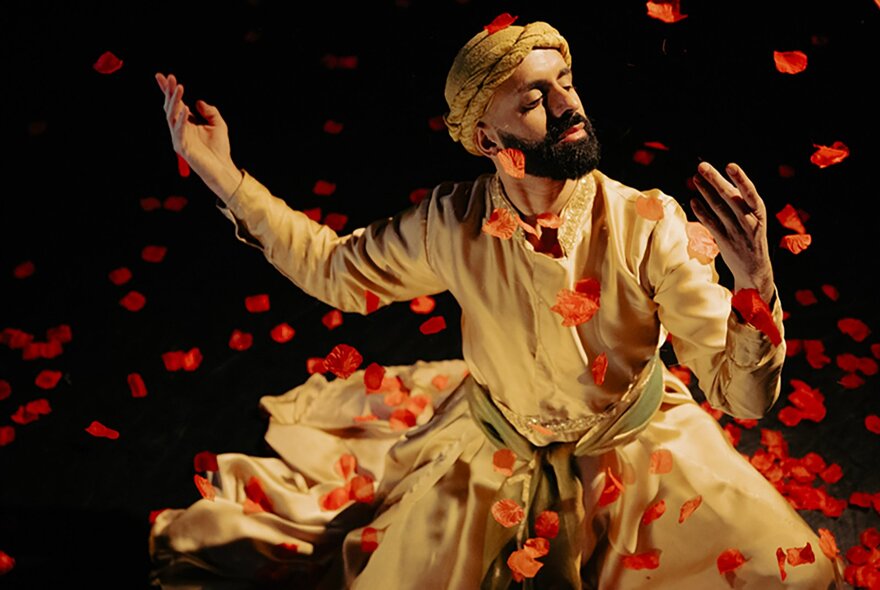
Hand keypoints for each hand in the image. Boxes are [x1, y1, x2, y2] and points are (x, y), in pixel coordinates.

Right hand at [155, 72, 242, 199]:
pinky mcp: (182, 147)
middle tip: (170, 78)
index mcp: (187, 122)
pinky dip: (181, 120)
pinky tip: (185, 110)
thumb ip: (209, 111)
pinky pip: (179, 132)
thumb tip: (197, 102)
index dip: (169, 90)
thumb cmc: (219, 148)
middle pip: (171, 107)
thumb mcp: (218, 123)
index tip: (165, 76)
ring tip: (179, 88)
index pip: (176, 103)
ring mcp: (179, 137)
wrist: (222, 167)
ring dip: (175, 101)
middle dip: (170, 92)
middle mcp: (180, 128)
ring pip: (172, 116)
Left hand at [690, 162, 774, 302]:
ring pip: (718, 207)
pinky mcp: (724, 241)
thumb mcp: (755, 220)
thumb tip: (722, 183)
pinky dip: (701, 212)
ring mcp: (736, 232)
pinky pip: (710, 224)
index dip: (740, 179)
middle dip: (715, 179)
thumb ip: (741, 205)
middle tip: (702, 166)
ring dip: (704, 191)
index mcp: (759, 213)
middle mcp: (749, 221)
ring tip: (695, 178)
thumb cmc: (753, 240)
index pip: (750, 192)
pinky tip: (694, 200)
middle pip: (729, 196)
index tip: (730, 166)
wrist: (755, 270)